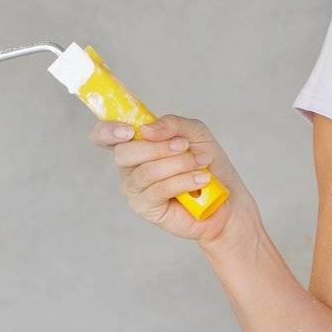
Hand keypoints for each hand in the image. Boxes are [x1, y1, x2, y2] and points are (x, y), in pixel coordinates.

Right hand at [89, 113, 248, 245]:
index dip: (108, 131)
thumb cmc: (208, 164)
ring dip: (179, 164)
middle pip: (123, 153)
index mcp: (136, 143)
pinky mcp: (145, 207)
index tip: (129, 130)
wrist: (227, 199)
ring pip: (145, 171)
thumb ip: (172, 124)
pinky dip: (184, 181)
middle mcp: (130, 166)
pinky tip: (201, 179)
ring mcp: (135, 188)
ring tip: (202, 163)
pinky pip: (158, 190)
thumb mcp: (196, 134)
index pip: (104, 135)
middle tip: (185, 146)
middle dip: (158, 148)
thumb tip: (146, 129)